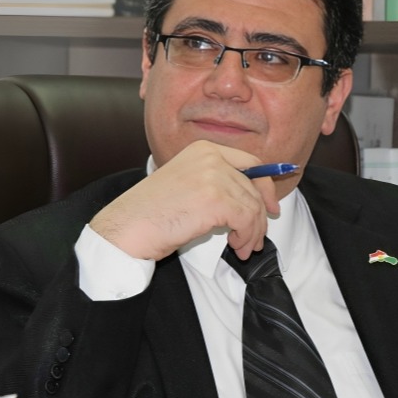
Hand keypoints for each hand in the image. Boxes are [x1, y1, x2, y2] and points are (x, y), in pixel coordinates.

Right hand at [90, 141, 280, 260]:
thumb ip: (216, 184)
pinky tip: (235, 246)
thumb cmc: (151, 214)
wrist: (127, 228)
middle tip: (255, 239)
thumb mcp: (187, 185)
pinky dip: (245, 236)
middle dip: (259, 217)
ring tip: (242, 248)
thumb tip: (250, 200)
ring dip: (252, 232)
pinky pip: (246, 219)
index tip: (270, 207)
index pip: (250, 162)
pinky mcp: (216, 198)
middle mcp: (211, 157)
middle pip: (255, 186)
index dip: (266, 186)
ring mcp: (214, 175)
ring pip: (253, 206)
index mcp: (203, 149)